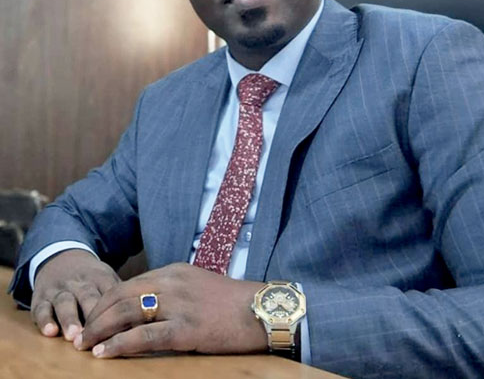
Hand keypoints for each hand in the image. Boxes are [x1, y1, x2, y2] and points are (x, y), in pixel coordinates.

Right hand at [31, 249, 119, 340]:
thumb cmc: (91, 277)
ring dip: (69, 319)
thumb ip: (122, 296)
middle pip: (88, 296)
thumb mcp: (108, 278)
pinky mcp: (42, 297)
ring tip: (74, 336)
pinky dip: (44, 320)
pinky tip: (50, 332)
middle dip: (92, 316)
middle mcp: (81, 283)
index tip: (125, 325)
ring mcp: (61, 289)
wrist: (61, 258)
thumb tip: (146, 312)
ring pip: (65, 302)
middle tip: (96, 334)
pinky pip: (41, 308)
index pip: (111, 292)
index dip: (117, 309)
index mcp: (101, 277)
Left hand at [75, 263, 267, 357]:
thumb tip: (144, 308)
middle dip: (97, 315)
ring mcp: (179, 304)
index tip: (93, 317)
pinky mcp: (187, 328)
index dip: (106, 302)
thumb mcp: (197, 286)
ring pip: (128, 313)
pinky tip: (106, 354)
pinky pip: (145, 337)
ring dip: (102, 329)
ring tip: (85, 345)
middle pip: (122, 296)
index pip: (129, 284)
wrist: (261, 309)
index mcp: (174, 271)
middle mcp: (172, 283)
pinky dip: (121, 345)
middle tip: (81, 334)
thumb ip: (171, 291)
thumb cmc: (230, 301)